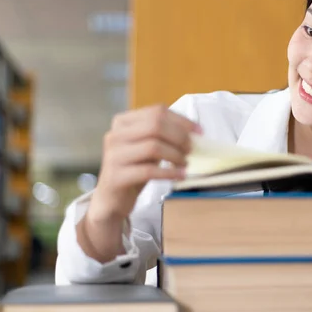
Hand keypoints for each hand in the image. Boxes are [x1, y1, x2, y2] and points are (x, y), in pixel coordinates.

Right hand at [89, 104, 201, 222]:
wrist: (111, 199)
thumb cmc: (134, 170)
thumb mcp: (147, 148)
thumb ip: (164, 136)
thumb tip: (194, 132)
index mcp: (123, 122)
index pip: (157, 111)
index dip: (182, 120)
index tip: (199, 132)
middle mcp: (115, 135)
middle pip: (155, 126)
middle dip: (179, 137)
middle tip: (191, 150)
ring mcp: (113, 155)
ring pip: (153, 146)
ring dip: (176, 155)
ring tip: (185, 164)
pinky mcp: (116, 176)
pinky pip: (149, 171)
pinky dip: (169, 173)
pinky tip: (180, 176)